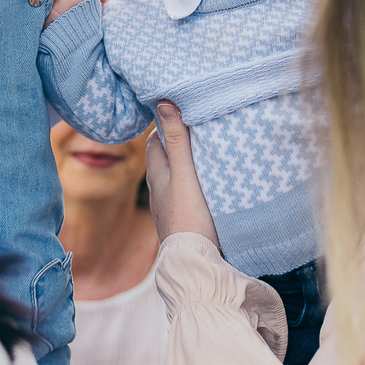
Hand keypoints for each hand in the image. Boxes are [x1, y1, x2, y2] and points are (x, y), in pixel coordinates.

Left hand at [145, 101, 218, 245]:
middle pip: (165, 155)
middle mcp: (159, 188)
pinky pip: (186, 189)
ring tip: (207, 146)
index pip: (154, 139)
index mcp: (156, 173)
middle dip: (177, 139)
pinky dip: (194, 178)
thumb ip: (176, 140)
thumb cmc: (189, 216)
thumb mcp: (185, 173)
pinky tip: (209, 179)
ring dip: (187, 160)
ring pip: (176, 173)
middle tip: (198, 124)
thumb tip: (163, 102)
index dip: (165, 123)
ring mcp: (170, 204)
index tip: (182, 108)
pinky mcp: (184, 217)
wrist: (196, 263)